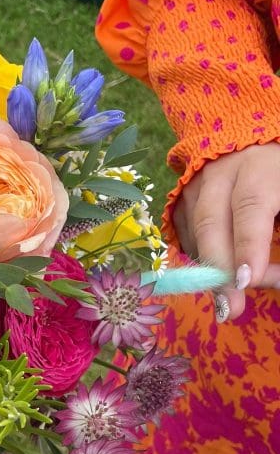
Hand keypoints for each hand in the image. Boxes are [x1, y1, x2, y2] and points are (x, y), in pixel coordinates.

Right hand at [172, 143, 279, 320]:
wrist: (252, 145)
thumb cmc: (278, 179)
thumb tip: (270, 279)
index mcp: (261, 166)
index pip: (251, 204)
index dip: (248, 244)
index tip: (248, 280)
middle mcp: (222, 170)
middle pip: (211, 219)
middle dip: (220, 267)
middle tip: (230, 308)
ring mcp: (196, 183)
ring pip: (195, 231)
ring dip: (211, 269)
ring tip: (227, 300)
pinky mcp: (182, 197)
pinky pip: (186, 234)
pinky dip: (201, 259)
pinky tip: (217, 275)